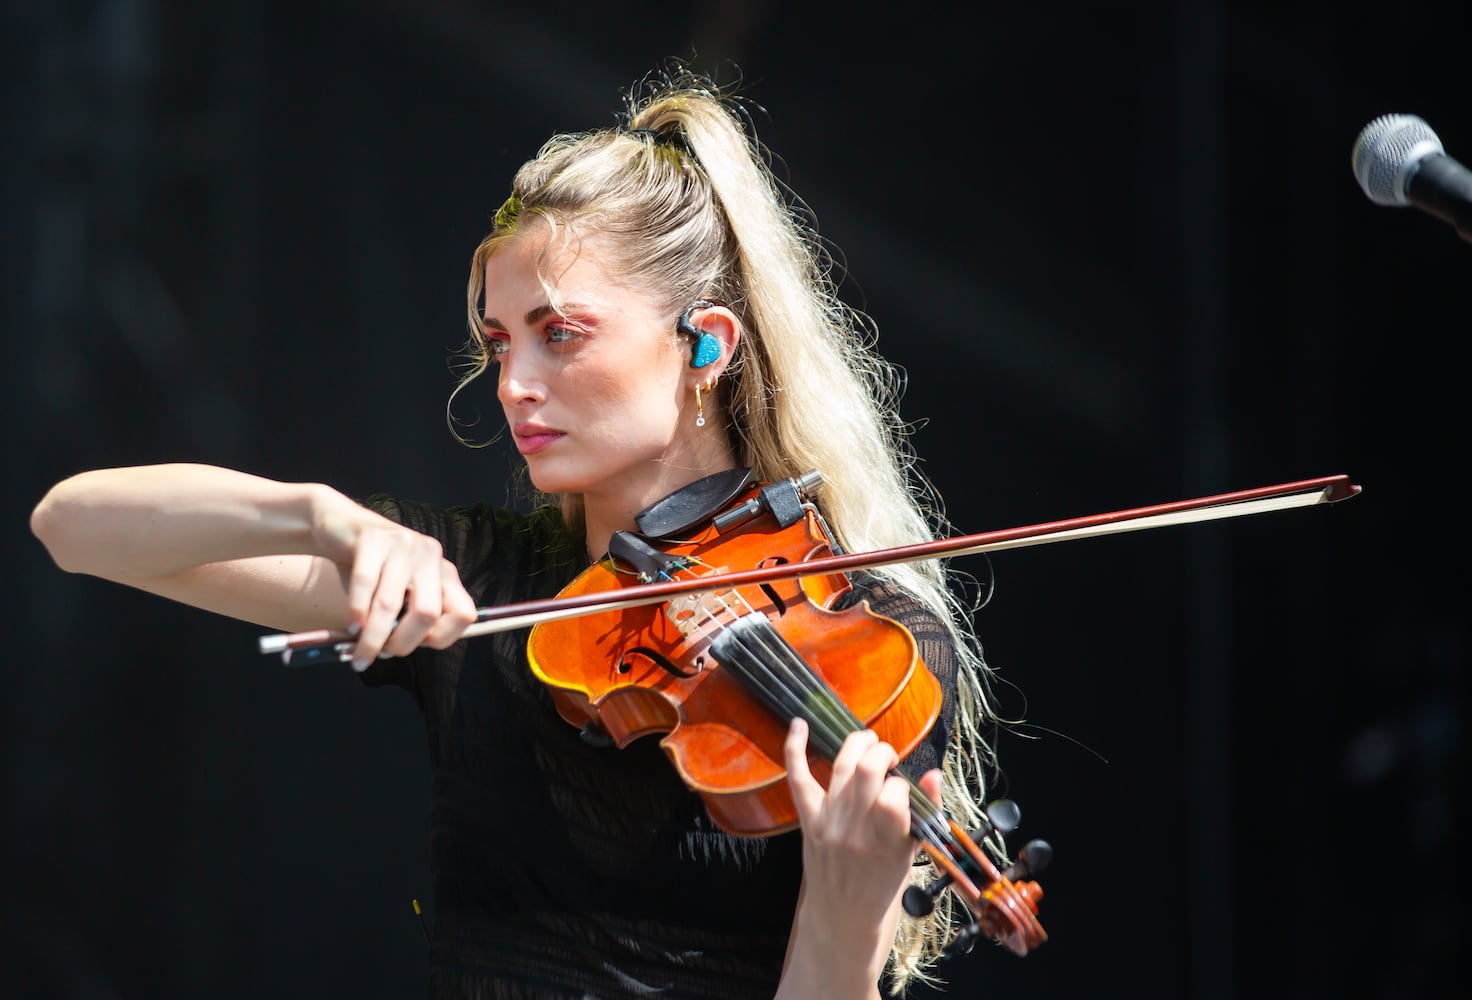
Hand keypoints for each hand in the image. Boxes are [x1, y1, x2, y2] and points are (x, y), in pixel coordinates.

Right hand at [312, 498, 477, 668]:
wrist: (341, 526)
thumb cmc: (374, 569)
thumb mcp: (402, 591)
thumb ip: (409, 617)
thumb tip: (397, 650)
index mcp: (445, 573)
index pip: (463, 613)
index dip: (442, 638)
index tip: (415, 647)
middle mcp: (430, 556)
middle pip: (428, 613)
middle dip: (403, 643)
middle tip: (382, 655)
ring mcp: (403, 545)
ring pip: (391, 603)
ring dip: (373, 636)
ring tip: (359, 654)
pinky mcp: (372, 539)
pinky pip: (365, 584)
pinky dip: (356, 612)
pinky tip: (351, 626)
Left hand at [783, 718, 943, 982]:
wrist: (844, 915)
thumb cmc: (884, 883)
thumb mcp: (912, 852)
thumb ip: (924, 812)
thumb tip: (934, 773)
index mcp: (887, 842)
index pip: (894, 795)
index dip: (902, 782)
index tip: (903, 787)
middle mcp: (855, 831)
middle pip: (865, 772)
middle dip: (880, 752)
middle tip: (888, 756)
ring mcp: (829, 824)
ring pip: (840, 769)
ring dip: (855, 744)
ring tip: (867, 742)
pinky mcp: (809, 821)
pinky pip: (798, 780)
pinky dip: (795, 750)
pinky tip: (799, 724)